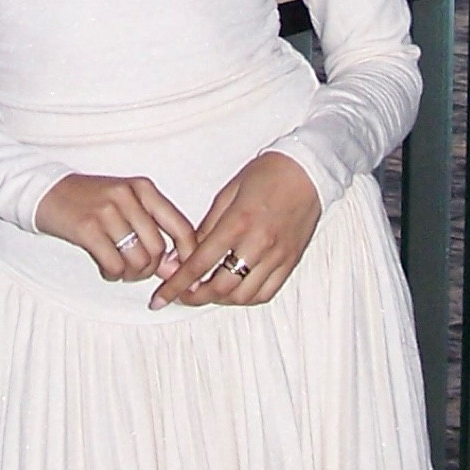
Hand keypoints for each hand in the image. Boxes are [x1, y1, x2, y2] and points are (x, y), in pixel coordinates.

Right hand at [35, 173, 199, 284]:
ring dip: (131, 274)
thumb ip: (152, 230)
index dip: (188, 257)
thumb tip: (174, 269)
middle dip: (150, 269)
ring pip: (138, 259)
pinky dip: (113, 274)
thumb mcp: (126, 204)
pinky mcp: (87, 228)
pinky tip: (106, 268)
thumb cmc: (91, 201)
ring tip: (120, 269)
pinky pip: (114, 264)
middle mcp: (129, 196)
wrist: (46, 191)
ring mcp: (108, 211)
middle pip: (159, 249)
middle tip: (136, 271)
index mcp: (144, 189)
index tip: (184, 275)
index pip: (181, 227)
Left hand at [148, 151, 321, 309]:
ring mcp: (277, 256)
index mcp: (238, 223)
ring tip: (206, 291)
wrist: (309, 170)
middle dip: (195, 297)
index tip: (161, 296)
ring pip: (243, 296)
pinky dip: (246, 298)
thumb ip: (205, 228)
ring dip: (220, 299)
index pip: (200, 264)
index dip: (176, 285)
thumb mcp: (228, 193)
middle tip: (181, 294)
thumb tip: (181, 256)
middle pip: (221, 287)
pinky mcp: (290, 262)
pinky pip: (266, 293)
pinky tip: (234, 290)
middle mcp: (258, 244)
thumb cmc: (268, 174)